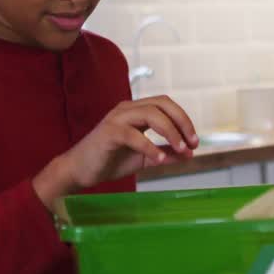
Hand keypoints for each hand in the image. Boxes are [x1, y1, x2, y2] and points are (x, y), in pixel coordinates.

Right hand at [33, 96, 198, 207]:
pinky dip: (150, 147)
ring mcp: (117, 118)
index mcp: (135, 110)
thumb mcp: (144, 158)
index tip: (194, 141)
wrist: (79, 170)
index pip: (165, 104)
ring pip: (150, 114)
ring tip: (181, 149)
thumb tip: (189, 154)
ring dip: (170, 131)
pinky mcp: (108, 132)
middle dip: (181, 121)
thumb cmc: (109, 160)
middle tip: (192, 143)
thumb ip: (165, 153)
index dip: (183, 119)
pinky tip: (160, 159)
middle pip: (161, 103)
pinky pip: (134, 135)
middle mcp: (127, 109)